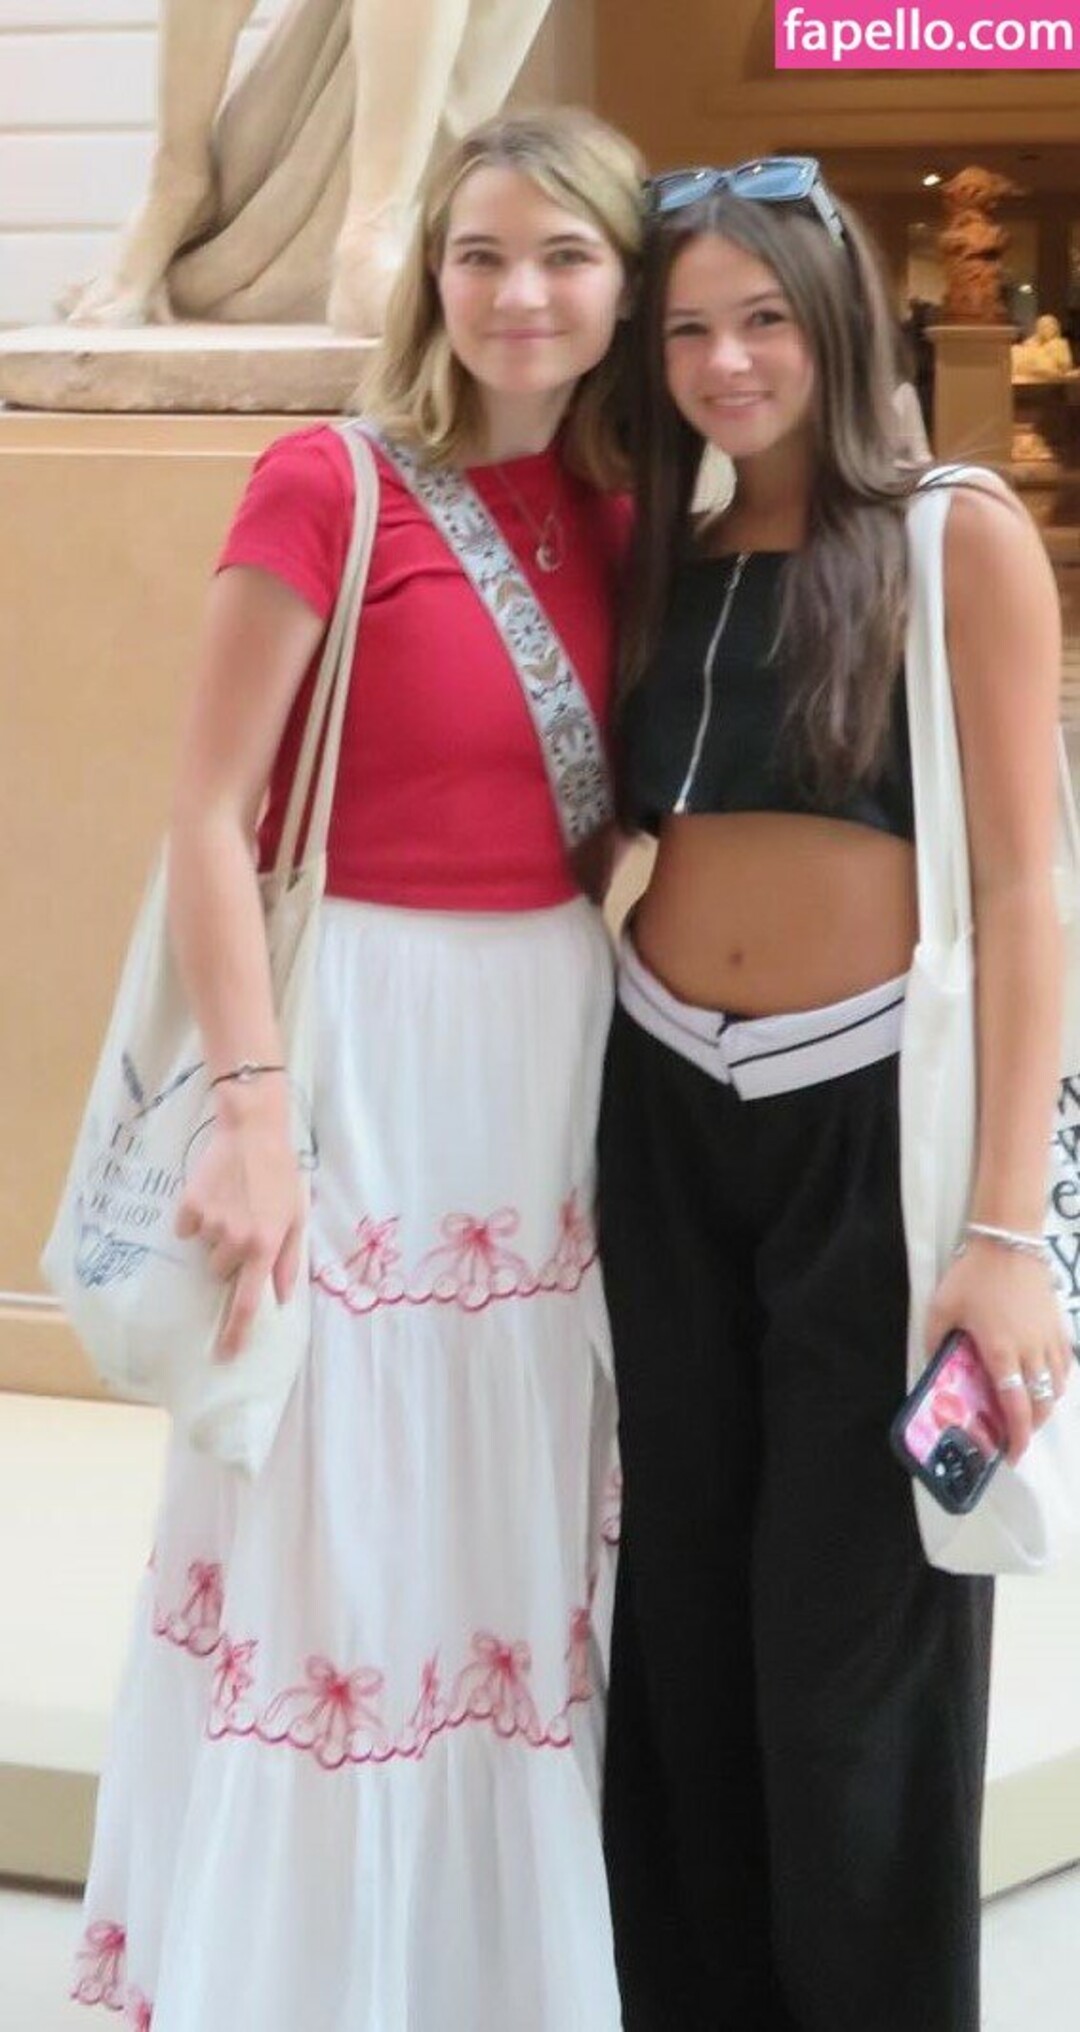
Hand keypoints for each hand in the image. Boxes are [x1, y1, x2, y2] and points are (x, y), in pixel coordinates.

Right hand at [175, 1095, 306, 1359]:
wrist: (253, 1132)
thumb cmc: (281, 1176)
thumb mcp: (296, 1218)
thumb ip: (290, 1261)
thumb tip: (282, 1299)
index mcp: (266, 1247)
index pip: (248, 1303)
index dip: (235, 1333)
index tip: (225, 1355)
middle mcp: (237, 1241)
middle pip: (221, 1272)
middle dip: (231, 1256)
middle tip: (245, 1223)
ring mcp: (211, 1224)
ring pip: (205, 1250)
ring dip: (216, 1235)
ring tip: (232, 1203)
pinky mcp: (189, 1207)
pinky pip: (186, 1227)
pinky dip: (196, 1216)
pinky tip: (213, 1194)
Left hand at [924, 1237, 1071, 1461]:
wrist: (1008, 1241)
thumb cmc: (972, 1275)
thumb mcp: (941, 1308)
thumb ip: (935, 1341)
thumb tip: (935, 1366)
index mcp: (1001, 1351)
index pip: (1015, 1405)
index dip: (1017, 1436)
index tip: (1013, 1455)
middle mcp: (1030, 1351)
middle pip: (1042, 1403)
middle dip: (1032, 1427)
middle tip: (1017, 1436)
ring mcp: (1049, 1338)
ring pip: (1058, 1387)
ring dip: (1046, 1406)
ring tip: (1030, 1412)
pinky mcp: (1059, 1325)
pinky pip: (1066, 1364)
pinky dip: (1059, 1381)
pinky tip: (1047, 1382)